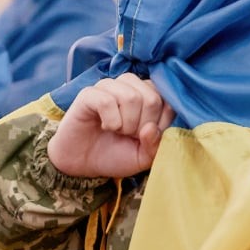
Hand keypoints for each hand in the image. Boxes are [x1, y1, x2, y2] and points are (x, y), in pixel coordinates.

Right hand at [48, 75, 174, 178]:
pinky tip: (104, 127)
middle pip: (151, 98)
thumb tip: (151, 128)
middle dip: (142, 125)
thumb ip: (156, 145)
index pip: (168, 100)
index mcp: (147, 95)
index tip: (145, 137)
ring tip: (116, 131)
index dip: (160, 124)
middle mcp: (129, 86)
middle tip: (128, 135)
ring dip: (126, 124)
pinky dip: (110, 121)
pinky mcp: (89, 94)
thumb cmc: (114, 155)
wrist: (82, 163)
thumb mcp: (142, 157)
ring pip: (131, 97)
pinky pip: (108, 101)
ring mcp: (108, 87)